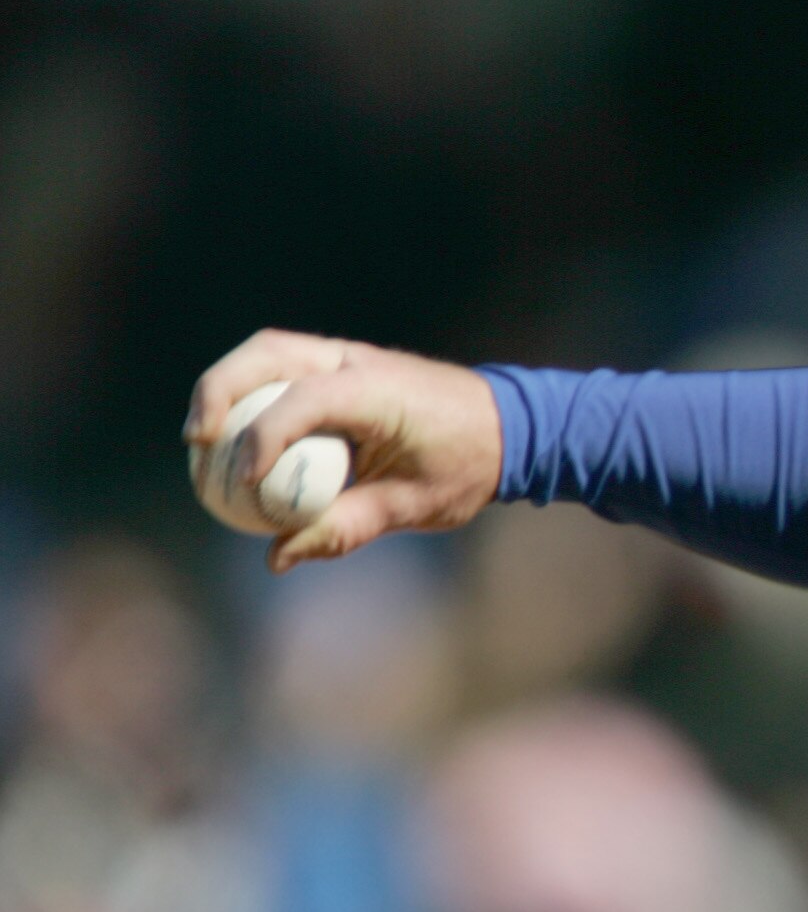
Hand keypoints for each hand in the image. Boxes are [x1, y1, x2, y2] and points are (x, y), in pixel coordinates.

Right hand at [184, 330, 504, 572]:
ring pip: (266, 354)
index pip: (306, 399)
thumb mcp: (415, 505)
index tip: (243, 480)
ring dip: (225, 387)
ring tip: (199, 440)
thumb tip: (277, 557)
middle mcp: (357, 361)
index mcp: (380, 389)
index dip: (265, 436)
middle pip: (267, 353)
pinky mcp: (339, 369)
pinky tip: (228, 439)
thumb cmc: (467, 466)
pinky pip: (280, 373)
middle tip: (196, 441)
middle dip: (219, 391)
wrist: (508, 427)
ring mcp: (346, 358)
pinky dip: (248, 397)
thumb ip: (346, 527)